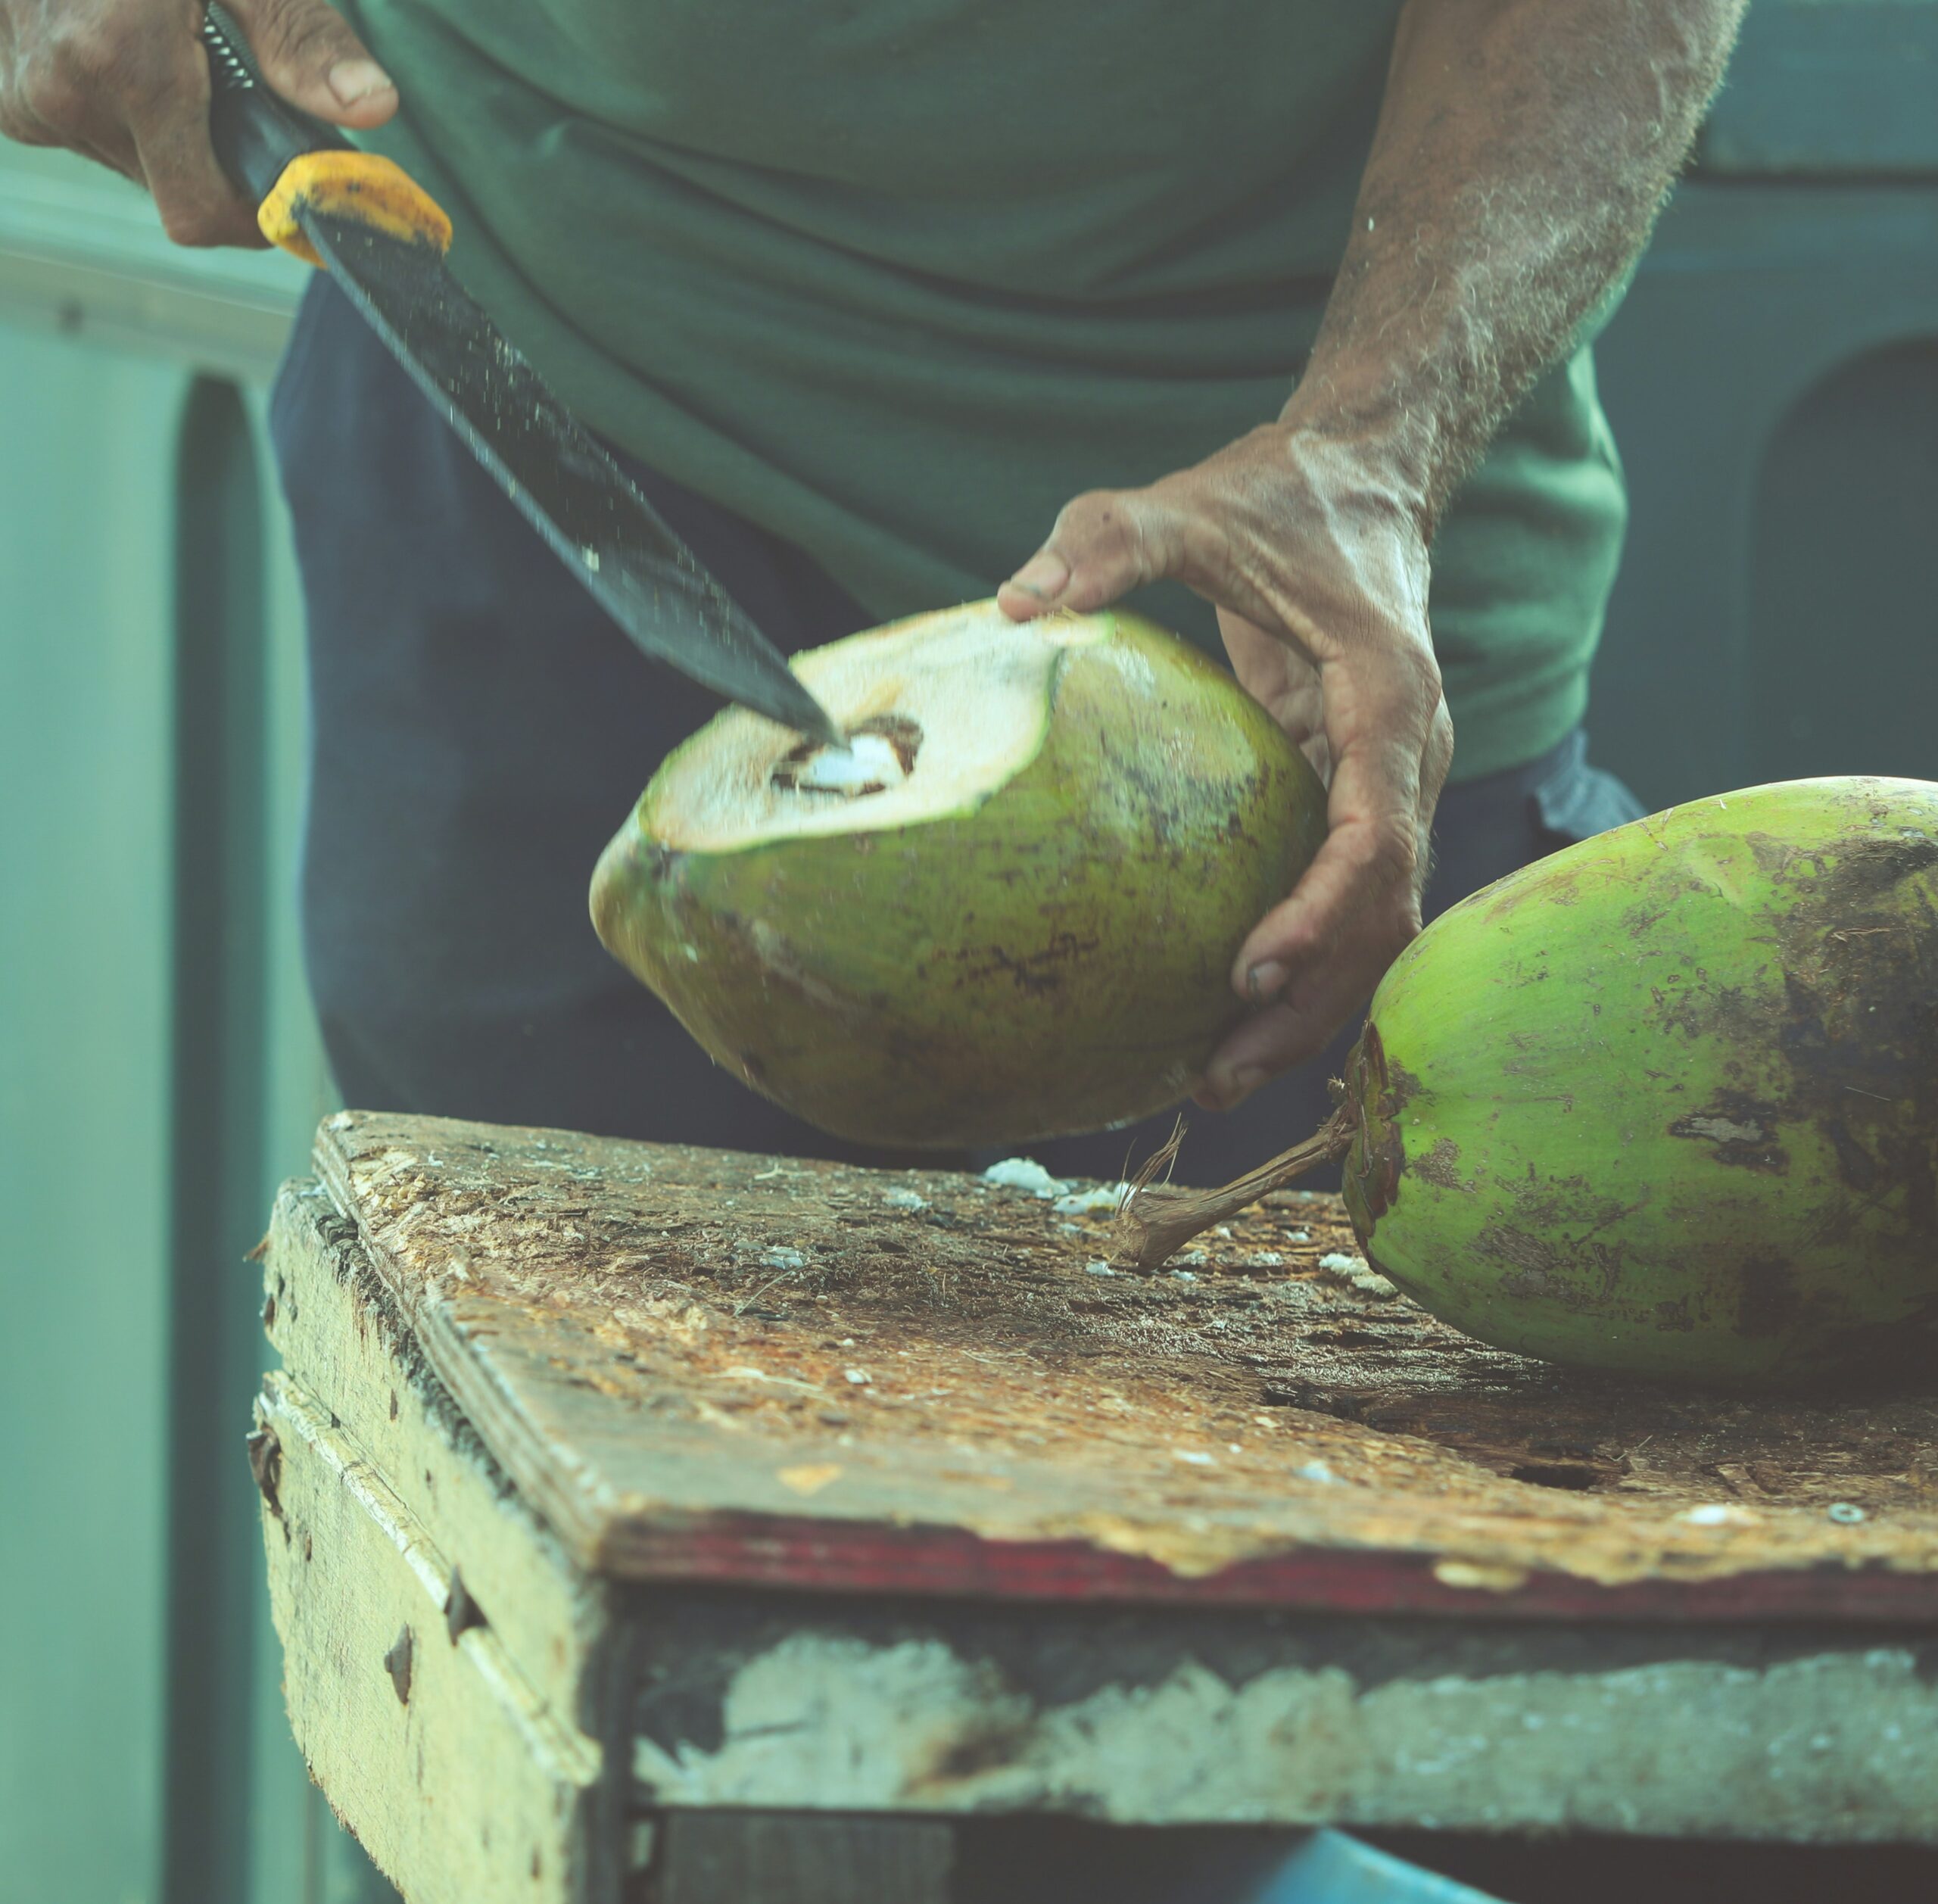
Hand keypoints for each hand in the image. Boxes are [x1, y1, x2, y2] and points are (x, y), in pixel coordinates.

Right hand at [0, 0, 395, 245]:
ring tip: (163, 47)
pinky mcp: (2, 94)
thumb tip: (374, 107)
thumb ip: (302, 41)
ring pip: (130, 166)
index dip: (252, 217)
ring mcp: (22, 97)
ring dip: (164, 131)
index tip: (287, 189)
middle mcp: (61, 90)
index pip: (199, 214)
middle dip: (214, 157)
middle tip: (225, 84)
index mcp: (122, 62)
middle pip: (171, 192)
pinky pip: (84, 134)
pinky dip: (117, 109)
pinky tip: (115, 44)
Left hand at [997, 417, 1453, 1109]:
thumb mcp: (1185, 506)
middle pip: (1384, 912)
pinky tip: (1228, 1015)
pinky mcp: (1356, 793)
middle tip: (1212, 1076)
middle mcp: (1407, 755)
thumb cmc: (1278, 496)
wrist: (1363, 476)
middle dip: (1311, 1004)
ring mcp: (1389, 781)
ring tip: (1213, 1079)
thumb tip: (1013, 605)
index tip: (1248, 976)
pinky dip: (1302, 965)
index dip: (1321, 918)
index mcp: (1386, 698)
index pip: (1376, 836)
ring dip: (1309, 1009)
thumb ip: (1110, 542)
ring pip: (1375, 926)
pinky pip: (1344, 900)